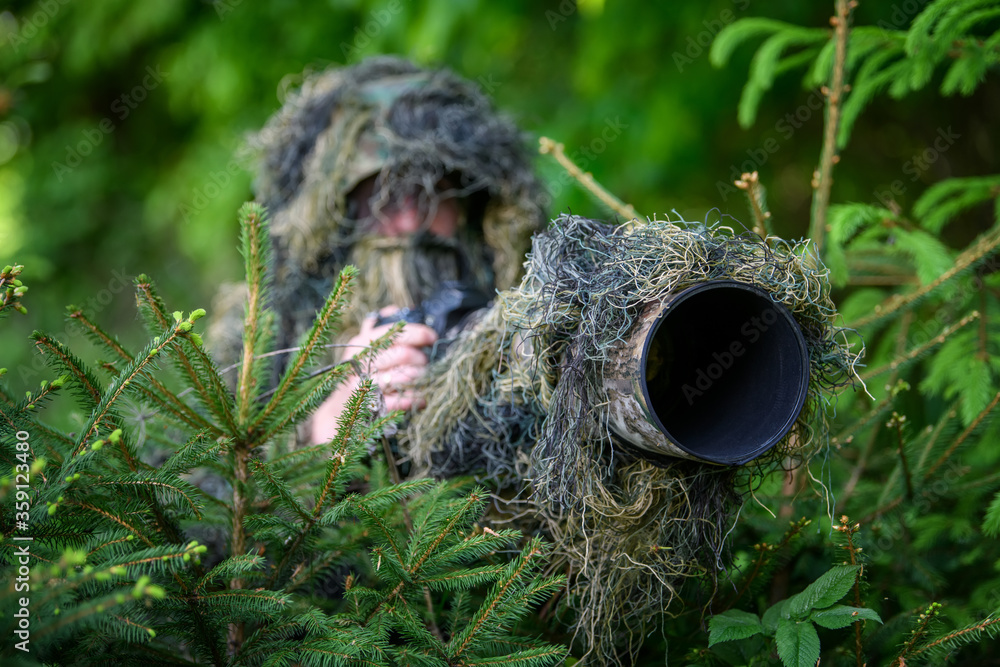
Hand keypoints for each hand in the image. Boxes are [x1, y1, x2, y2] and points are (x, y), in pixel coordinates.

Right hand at [310, 308, 437, 443]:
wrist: (340, 409)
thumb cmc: (356, 373)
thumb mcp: (361, 347)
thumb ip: (377, 326)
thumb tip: (394, 309)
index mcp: (360, 343)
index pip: (394, 332)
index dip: (418, 333)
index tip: (432, 337)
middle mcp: (360, 362)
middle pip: (403, 355)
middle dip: (422, 358)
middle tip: (427, 362)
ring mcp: (364, 385)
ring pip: (404, 377)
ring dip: (421, 378)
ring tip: (426, 378)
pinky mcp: (370, 406)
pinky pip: (401, 400)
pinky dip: (416, 399)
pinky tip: (423, 398)